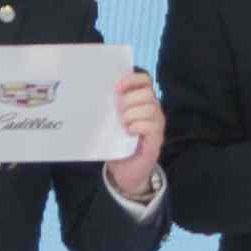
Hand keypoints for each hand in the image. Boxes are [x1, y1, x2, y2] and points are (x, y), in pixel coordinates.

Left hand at [104, 65, 167, 200]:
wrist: (124, 171)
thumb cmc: (116, 143)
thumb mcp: (110, 121)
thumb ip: (108, 106)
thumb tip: (93, 92)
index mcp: (141, 100)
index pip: (144, 79)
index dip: (131, 79)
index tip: (116, 88)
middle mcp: (153, 109)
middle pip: (147, 93)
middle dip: (129, 100)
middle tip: (117, 112)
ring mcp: (157, 124)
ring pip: (150, 108)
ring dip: (131, 114)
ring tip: (122, 124)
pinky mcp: (157, 139)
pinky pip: (151, 125)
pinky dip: (137, 126)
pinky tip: (128, 132)